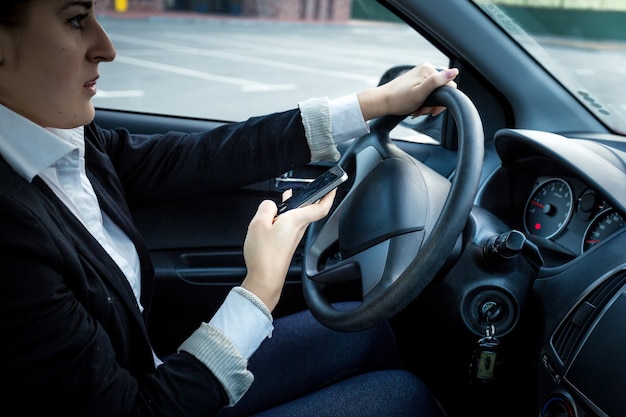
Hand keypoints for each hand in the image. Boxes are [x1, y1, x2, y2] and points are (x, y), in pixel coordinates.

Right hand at [240, 189, 336, 311]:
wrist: (265, 278)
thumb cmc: (265, 255)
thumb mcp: (258, 223)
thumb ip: (266, 208)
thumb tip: (270, 204)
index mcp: (296, 220)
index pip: (320, 207)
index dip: (329, 195)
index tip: (334, 187)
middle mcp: (298, 229)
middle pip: (308, 210)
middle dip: (308, 197)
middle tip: (308, 187)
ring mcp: (293, 238)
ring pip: (297, 218)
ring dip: (294, 207)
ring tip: (287, 197)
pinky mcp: (287, 245)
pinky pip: (289, 226)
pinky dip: (285, 218)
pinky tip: (276, 217)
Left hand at [357, 62, 458, 120]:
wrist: (382, 102)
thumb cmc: (398, 100)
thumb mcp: (420, 92)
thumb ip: (437, 81)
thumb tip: (455, 71)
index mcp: (428, 69)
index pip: (449, 85)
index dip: (442, 101)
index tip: (431, 110)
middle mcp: (425, 69)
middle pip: (441, 90)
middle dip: (433, 104)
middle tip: (421, 110)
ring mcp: (421, 75)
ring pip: (434, 94)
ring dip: (427, 105)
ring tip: (416, 109)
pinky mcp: (417, 81)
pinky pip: (427, 93)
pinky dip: (423, 102)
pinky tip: (415, 106)